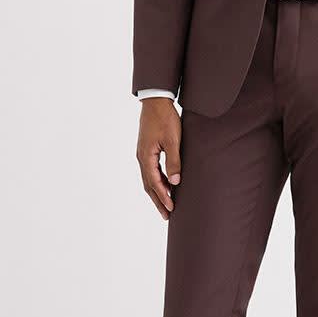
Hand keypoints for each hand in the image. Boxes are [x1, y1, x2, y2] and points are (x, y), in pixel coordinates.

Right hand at [136, 97, 181, 218]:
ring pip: (149, 179)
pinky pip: (150, 170)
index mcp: (146, 156)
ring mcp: (143, 154)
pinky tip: (166, 184)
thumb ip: (173, 161)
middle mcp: (142, 157)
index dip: (163, 197)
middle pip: (148, 185)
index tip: (171, 208)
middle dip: (158, 200)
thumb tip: (175, 182)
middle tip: (167, 215)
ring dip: (157, 192)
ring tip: (167, 204)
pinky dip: (157, 181)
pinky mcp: (147, 149)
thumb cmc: (165, 119)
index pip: (154, 183)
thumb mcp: (173, 140)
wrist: (156, 101)